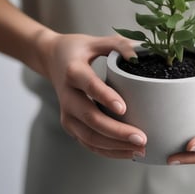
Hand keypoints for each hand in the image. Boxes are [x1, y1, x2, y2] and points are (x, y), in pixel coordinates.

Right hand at [38, 33, 146, 158]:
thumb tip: (138, 55)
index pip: (89, 85)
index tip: (123, 108)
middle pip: (90, 118)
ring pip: (88, 136)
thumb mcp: (95, 41)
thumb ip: (117, 44)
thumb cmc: (77, 49)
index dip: (105, 97)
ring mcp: (67, 113)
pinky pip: (88, 142)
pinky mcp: (70, 124)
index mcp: (73, 72)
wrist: (52, 59)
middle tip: (142, 138)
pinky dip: (107, 150)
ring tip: (140, 150)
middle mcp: (67, 95)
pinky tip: (127, 152)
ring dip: (114, 146)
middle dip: (116, 131)